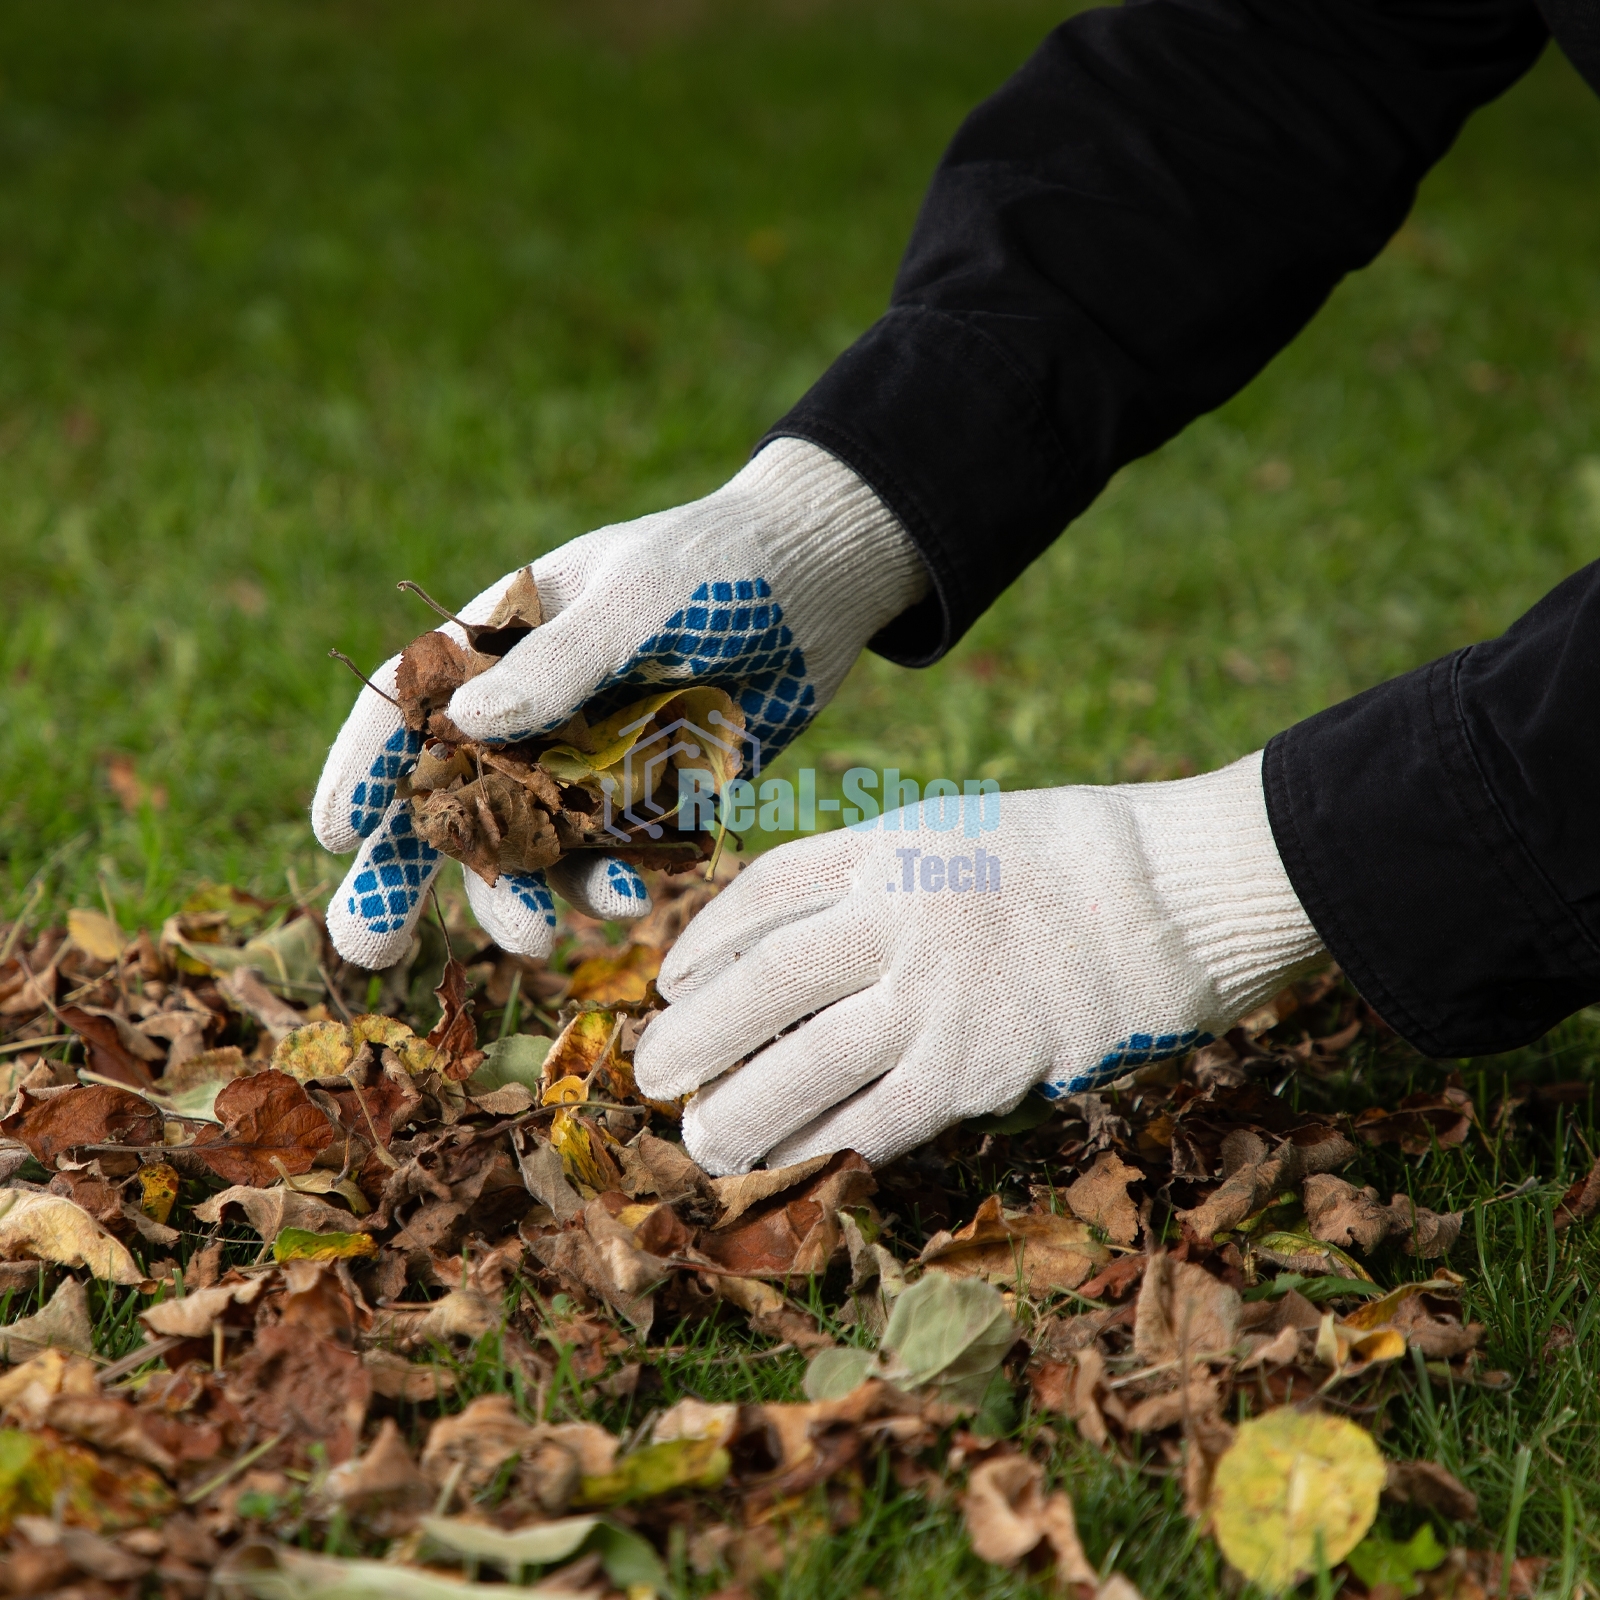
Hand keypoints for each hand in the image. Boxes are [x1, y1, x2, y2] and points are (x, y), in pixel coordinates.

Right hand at [312, 438, 926, 969]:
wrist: (816, 586)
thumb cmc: (717, 565)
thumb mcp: (640, 597)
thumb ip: (563, 660)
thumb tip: (469, 721)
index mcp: (502, 641)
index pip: (412, 704)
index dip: (366, 767)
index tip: (332, 833)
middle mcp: (532, 712)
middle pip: (450, 800)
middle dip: (407, 875)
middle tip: (369, 950)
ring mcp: (588, 762)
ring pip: (529, 848)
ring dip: (520, 897)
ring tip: (533, 940)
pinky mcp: (649, 800)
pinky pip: (612, 858)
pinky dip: (610, 886)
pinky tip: (631, 901)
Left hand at [634, 752, 1326, 1173]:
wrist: (1182, 892)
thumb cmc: (1084, 857)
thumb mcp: (966, 832)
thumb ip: (890, 878)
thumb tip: (823, 938)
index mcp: (889, 846)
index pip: (764, 893)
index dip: (706, 939)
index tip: (672, 977)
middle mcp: (894, 917)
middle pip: (761, 983)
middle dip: (696, 1033)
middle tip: (650, 1074)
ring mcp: (933, 994)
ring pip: (804, 1064)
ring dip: (742, 1110)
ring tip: (700, 1142)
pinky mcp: (976, 1065)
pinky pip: (878, 1117)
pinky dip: (827, 1143)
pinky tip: (793, 1163)